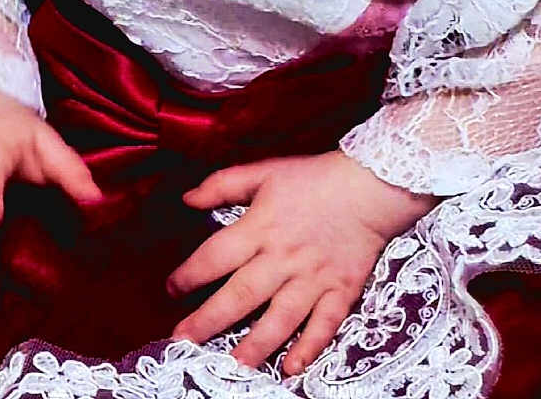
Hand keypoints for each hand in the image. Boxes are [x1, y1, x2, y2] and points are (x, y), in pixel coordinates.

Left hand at [167, 152, 437, 374]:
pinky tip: (291, 367)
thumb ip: (223, 185)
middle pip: (241, 295)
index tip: (171, 289)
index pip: (216, 255)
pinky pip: (324, 326)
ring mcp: (314, 278)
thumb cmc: (312, 178)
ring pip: (280, 319)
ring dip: (254, 346)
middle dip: (208, 321)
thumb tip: (186, 199)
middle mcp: (284, 258)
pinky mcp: (341, 292)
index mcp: (262, 227)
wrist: (369, 185)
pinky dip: (309, 348)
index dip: (189, 274)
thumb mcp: (264, 172)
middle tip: (181, 342)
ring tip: (231, 367)